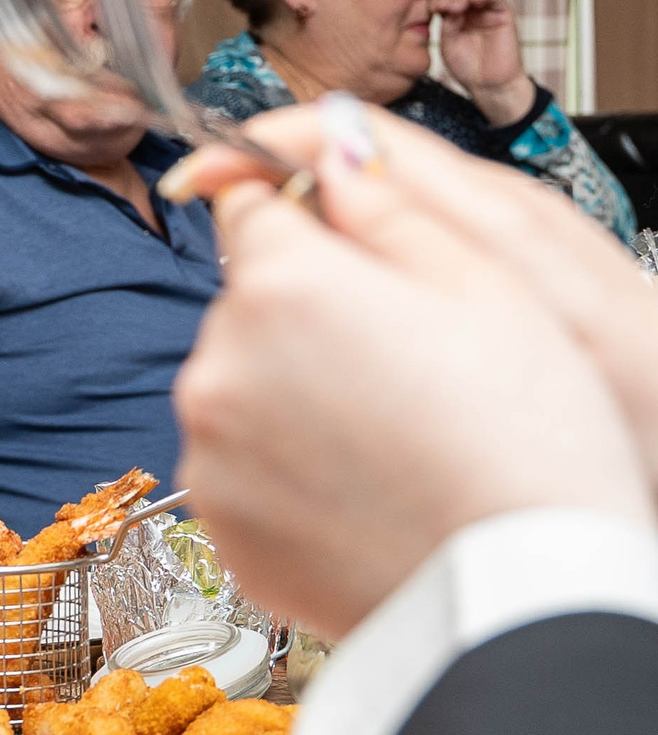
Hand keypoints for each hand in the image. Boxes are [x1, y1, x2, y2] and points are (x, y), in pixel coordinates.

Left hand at [167, 106, 650, 635]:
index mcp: (284, 284)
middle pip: (245, 298)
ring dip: (292, 387)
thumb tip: (324, 141)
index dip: (305, 209)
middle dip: (305, 308)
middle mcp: (220, 362)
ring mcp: (209, 449)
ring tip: (389, 428)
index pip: (251, 198)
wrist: (513, 592)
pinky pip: (238, 463)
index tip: (345, 238)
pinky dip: (285, 464)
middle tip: (401, 355)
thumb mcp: (487, 280)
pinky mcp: (216, 520)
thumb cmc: (525, 438)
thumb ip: (388, 199)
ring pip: (238, 380)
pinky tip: (362, 481)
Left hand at [432, 0, 533, 125]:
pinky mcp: (503, 14)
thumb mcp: (449, 43)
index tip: (431, 7)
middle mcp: (471, 10)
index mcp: (453, 16)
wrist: (489, 84)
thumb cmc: (467, 67)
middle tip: (442, 5)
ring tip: (455, 5)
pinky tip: (473, 0)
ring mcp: (487, 10)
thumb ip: (447, 23)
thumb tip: (447, 4)